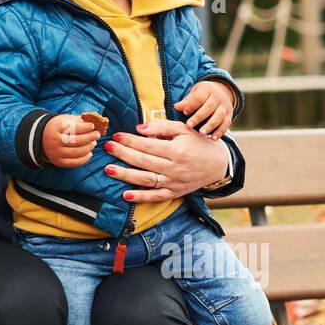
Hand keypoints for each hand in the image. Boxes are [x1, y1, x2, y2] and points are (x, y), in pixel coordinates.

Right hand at [43, 113, 101, 167]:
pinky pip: (74, 163)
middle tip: (97, 135)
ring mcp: (56, 153)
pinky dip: (84, 159)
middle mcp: (54, 141)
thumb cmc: (58, 127)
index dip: (84, 127)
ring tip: (94, 143)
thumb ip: (78, 120)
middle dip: (89, 137)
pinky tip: (90, 153)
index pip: (72, 128)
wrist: (42, 138)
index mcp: (55, 128)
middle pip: (76, 141)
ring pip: (77, 152)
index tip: (92, 126)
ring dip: (88, 147)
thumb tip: (95, 121)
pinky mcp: (59, 162)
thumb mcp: (64, 120)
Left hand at [101, 118, 231, 203]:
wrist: (218, 164)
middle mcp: (175, 168)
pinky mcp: (175, 193)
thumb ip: (161, 127)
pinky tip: (125, 195)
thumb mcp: (183, 129)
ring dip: (125, 175)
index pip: (148, 145)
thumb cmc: (198, 142)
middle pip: (143, 161)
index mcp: (177, 150)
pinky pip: (156, 197)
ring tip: (108, 170)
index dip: (130, 140)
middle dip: (122, 154)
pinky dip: (141, 197)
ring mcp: (174, 182)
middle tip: (106, 147)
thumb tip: (139, 128)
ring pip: (146, 180)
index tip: (116, 136)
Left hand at [173, 80, 234, 138]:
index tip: (184, 112)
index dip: (191, 105)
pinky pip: (226, 124)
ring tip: (201, 133)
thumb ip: (187, 101)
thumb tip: (177, 107)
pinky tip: (213, 138)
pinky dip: (220, 132)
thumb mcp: (194, 93)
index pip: (199, 97)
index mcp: (207, 90)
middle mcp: (218, 97)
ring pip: (219, 116)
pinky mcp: (229, 115)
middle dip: (199, 117)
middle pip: (209, 107)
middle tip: (189, 125)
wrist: (220, 93)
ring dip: (210, 125)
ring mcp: (225, 107)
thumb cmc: (202, 95)